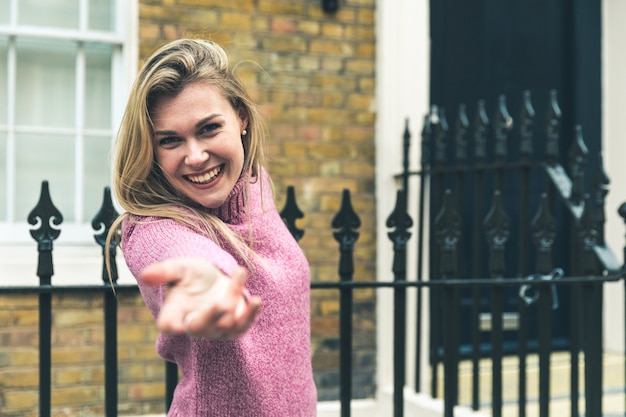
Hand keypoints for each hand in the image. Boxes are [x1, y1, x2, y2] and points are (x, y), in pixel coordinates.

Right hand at [139, 258, 261, 339]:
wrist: (214, 279)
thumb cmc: (192, 274)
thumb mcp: (179, 268)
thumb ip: (164, 272)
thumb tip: (144, 274)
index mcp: (174, 312)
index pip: (168, 325)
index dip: (171, 325)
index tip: (175, 325)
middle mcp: (193, 324)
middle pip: (199, 327)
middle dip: (210, 316)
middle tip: (220, 302)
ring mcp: (215, 329)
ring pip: (225, 321)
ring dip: (233, 295)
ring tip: (239, 271)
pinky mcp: (234, 327)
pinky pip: (243, 326)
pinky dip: (251, 314)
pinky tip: (257, 300)